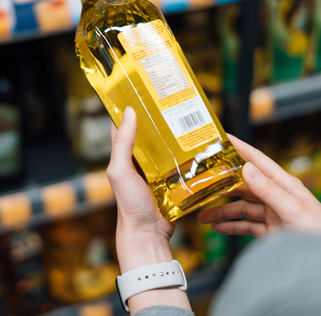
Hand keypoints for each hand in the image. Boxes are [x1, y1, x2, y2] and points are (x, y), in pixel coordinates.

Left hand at [106, 106, 190, 313]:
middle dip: (161, 116)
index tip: (142, 86)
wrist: (149, 234)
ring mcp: (159, 168)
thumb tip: (130, 112)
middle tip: (174, 98)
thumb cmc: (129, 204)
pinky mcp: (175, 178)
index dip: (132, 105)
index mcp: (125, 153)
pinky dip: (190, 151)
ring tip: (191, 114)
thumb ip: (123, 144)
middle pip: (152, 131)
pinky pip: (183, 160)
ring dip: (178, 132)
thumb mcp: (120, 171)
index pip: (126, 123)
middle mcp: (141, 158)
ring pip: (170, 143)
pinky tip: (200, 141)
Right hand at [198, 135, 320, 237]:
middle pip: (244, 185)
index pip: (258, 160)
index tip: (221, 138)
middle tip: (201, 182)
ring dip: (222, 211)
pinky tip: (218, 227)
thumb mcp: (292, 209)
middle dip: (222, 185)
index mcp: (284, 184)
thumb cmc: (320, 232)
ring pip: (242, 208)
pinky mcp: (272, 230)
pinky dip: (231, 226)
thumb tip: (246, 168)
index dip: (239, 148)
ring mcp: (273, 213)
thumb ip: (268, 190)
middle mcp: (277, 195)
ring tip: (203, 216)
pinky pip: (246, 225)